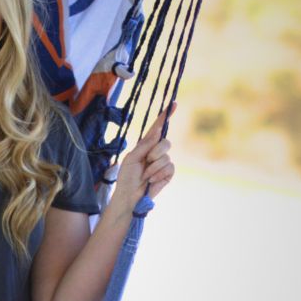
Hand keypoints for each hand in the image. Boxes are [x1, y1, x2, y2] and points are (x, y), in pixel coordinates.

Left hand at [110, 101, 176, 217]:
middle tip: (146, 162)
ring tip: (145, 175)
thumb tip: (157, 132)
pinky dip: (159, 174)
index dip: (165, 116)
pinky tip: (152, 180)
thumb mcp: (131, 158)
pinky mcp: (168, 174)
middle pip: (165, 142)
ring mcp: (163, 162)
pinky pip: (170, 167)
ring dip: (154, 167)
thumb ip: (144, 145)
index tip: (173, 104)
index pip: (157, 128)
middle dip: (155, 152)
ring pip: (166, 157)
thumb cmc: (126, 177)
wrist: (129, 196)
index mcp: (146, 145)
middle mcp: (156, 151)